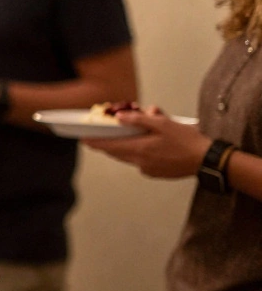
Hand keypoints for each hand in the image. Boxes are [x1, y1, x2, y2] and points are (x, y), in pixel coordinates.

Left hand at [82, 108, 210, 178]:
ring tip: (130, 135)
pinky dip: (140, 152)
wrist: (206, 160)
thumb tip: (120, 117)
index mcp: (140, 149)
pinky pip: (140, 161)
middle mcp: (140, 162)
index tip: (83, 140)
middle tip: (98, 137)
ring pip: (128, 156)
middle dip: (108, 144)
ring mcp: (147, 169)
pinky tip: (150, 144)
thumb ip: (140, 120)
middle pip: (117, 152)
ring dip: (126, 146)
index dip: (95, 143)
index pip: (110, 146)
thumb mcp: (163, 124)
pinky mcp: (154, 173)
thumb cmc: (187, 140)